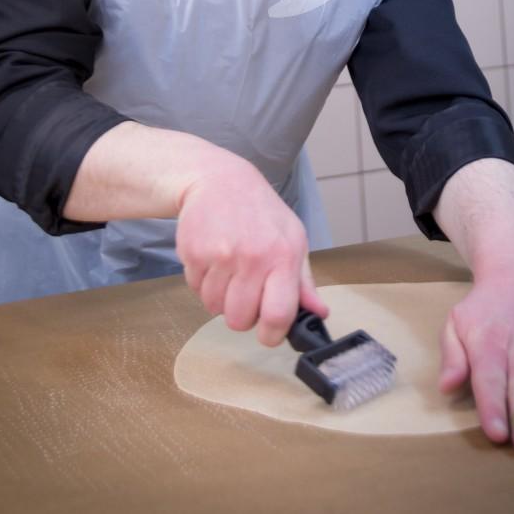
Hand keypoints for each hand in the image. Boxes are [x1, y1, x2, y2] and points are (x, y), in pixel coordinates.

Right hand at [176, 156, 327, 346]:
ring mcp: (221, 256)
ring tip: (227, 270)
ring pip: (214, 308)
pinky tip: (212, 258)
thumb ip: (304, 281)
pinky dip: (202, 282)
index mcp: (283, 256)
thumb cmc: (260, 211)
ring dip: (220, 298)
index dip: (271, 334)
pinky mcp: (194, 253)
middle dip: (241, 314)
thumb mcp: (292, 237)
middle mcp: (253, 257)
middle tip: (245, 290)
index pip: (278, 315)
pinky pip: (195, 290)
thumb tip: (319, 313)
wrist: (218, 179)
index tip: (268, 332)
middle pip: (239, 320)